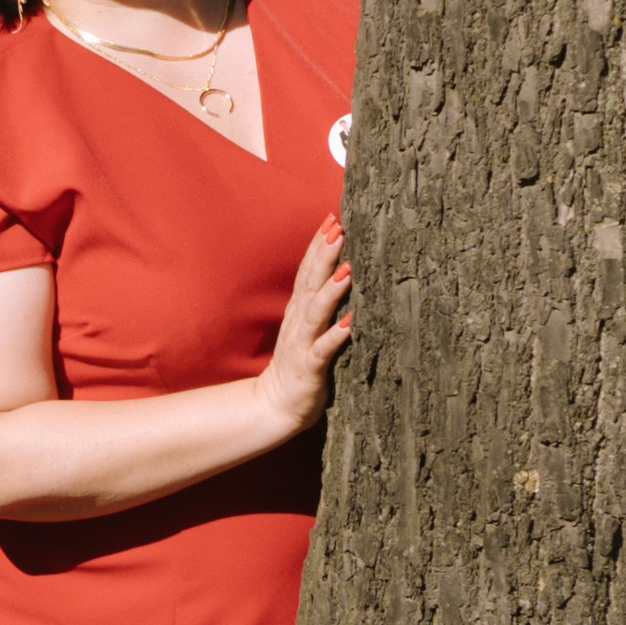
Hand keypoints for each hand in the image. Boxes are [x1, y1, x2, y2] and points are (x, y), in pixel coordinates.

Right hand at [260, 216, 351, 434]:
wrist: (275, 406)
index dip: (318, 245)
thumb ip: (319, 303)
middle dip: (323, 254)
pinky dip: (336, 335)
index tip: (332, 218)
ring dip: (331, 290)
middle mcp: (298, 322)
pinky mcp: (309, 369)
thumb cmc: (299, 365)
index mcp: (299, 311)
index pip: (308, 271)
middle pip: (310, 282)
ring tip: (348, 269)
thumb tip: (343, 273)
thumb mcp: (308, 328)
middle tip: (338, 228)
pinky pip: (323, 351)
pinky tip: (350, 323)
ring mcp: (302, 345)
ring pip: (316, 312)